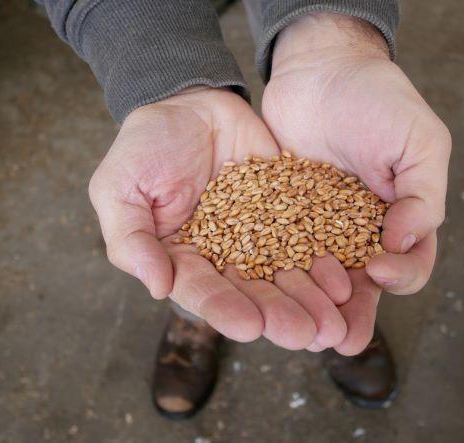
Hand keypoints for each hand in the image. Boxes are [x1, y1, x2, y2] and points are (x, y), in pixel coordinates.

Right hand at [88, 87, 349, 349]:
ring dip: (310, 298)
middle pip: (252, 292)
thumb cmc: (145, 146)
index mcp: (182, 259)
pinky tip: (344, 279)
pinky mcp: (286, 211)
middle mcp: (223, 256)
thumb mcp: (119, 189)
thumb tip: (157, 288)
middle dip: (279, 314)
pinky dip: (324, 259)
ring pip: (286, 273)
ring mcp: (259, 234)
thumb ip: (131, 240)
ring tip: (333, 321)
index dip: (225, 309)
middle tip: (306, 334)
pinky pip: (308, 236)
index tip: (249, 327)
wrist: (190, 104)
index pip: (202, 291)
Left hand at [262, 13, 450, 353]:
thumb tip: (405, 240)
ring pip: (316, 278)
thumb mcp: (418, 141)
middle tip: (338, 339)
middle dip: (350, 314)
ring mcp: (317, 228)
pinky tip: (260, 291)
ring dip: (309, 305)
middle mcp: (359, 232)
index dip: (400, 275)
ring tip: (297, 330)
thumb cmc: (378, 100)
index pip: (409, 265)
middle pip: (359, 285)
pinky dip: (271, 272)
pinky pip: (276, 250)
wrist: (321, 70)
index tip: (379, 267)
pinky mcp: (278, 216)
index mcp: (400, 219)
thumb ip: (422, 193)